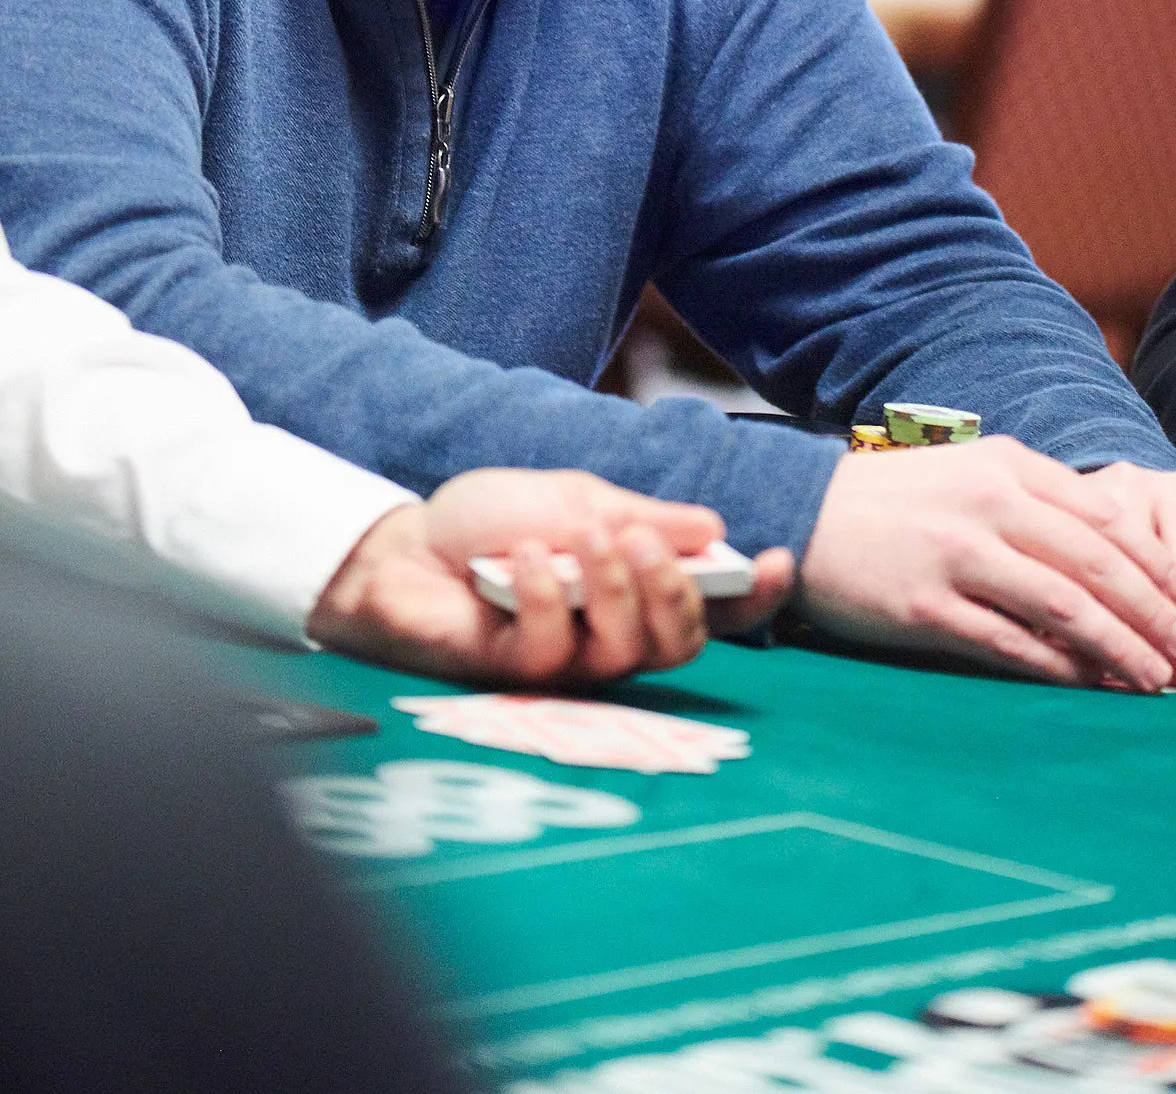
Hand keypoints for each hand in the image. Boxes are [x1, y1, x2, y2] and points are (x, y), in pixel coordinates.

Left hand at [308, 468, 794, 684]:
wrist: (401, 546)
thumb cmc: (489, 522)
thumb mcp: (572, 498)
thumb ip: (640, 517)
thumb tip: (713, 526)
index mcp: (632, 586)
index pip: (709, 605)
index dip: (752, 596)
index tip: (775, 562)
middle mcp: (610, 632)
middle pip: (679, 644)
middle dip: (673, 592)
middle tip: (641, 541)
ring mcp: (566, 661)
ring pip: (626, 653)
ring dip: (613, 588)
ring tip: (584, 539)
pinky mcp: (516, 678)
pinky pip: (553, 650)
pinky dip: (543, 594)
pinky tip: (520, 559)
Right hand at [798, 438, 1175, 690]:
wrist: (799, 511)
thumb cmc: (895, 500)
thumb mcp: (969, 474)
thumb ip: (1034, 501)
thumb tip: (1112, 561)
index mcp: (1004, 465)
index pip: (1104, 515)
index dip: (1154, 564)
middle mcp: (985, 503)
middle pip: (1096, 563)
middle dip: (1152, 615)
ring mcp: (954, 555)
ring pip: (1064, 607)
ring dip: (1119, 649)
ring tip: (1151, 680)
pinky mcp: (925, 607)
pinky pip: (1011, 645)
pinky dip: (1059, 669)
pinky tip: (1087, 685)